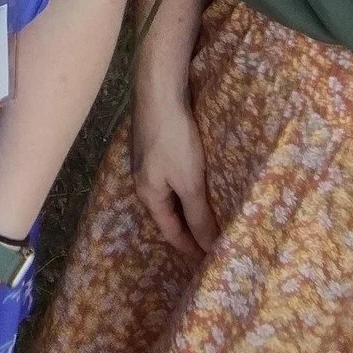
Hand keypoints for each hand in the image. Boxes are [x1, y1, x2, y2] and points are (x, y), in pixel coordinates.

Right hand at [130, 82, 217, 259]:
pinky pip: (168, 176)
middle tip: (211, 241)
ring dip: (186, 207)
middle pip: (166, 214)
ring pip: (167, 194)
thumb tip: (208, 248)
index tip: (211, 260)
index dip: (190, 248)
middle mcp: (141, 180)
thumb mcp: (190, 182)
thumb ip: (199, 216)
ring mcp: (145, 160)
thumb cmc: (174, 139)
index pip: (170, 232)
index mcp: (148, 194)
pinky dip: (183, 187)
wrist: (159, 91)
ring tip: (208, 215)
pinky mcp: (152, 142)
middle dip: (187, 229)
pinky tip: (195, 182)